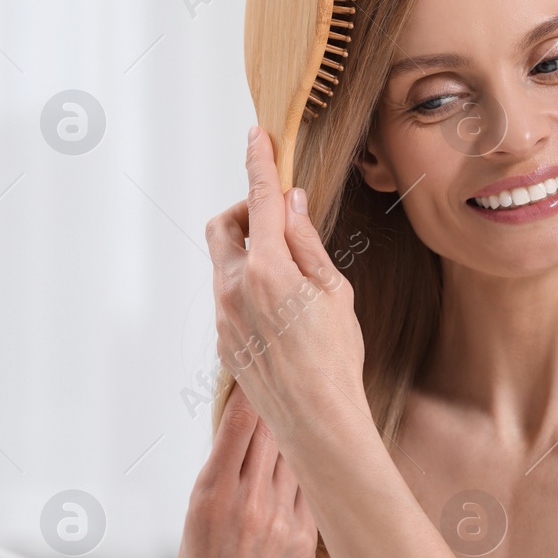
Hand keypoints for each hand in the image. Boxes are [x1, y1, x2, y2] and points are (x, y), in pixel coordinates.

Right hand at [173, 385, 317, 557]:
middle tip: (288, 372)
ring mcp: (281, 520)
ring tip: (305, 407)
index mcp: (211, 494)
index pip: (239, 423)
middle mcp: (248, 503)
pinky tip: (314, 456)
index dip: (252, 390)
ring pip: (298, 456)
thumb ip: (220, 475)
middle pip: (275, 432)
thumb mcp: (193, 518)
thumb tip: (244, 431)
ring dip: (300, 433)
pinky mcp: (304, 537)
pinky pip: (312, 489)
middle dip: (280, 403)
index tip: (258, 364)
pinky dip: (311, 470)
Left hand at [204, 127, 367, 446]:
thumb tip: (290, 202)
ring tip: (289, 275)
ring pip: (223, 263)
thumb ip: (306, 241)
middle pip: (221, 225)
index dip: (259, 162)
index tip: (256, 137)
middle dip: (244, 212)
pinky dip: (248, 285)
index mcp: (266, 269)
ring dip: (248, 252)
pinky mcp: (222, 338)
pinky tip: (281, 310)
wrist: (316, 420)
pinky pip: (227, 295)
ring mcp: (222, 315)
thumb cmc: (336, 357)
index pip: (259, 199)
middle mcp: (233, 287)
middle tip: (276, 221)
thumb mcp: (334, 290)